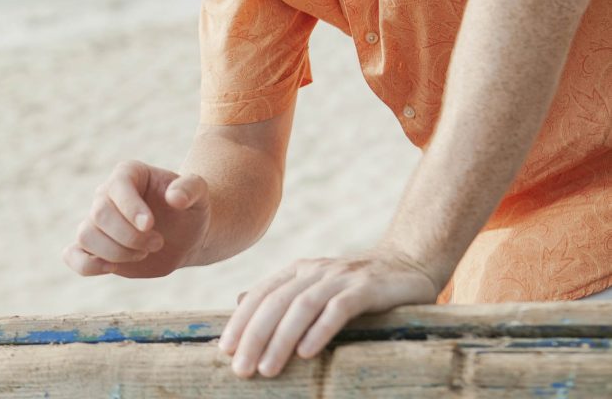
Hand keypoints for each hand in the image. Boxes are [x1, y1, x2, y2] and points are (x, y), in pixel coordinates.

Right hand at [62, 160, 209, 277]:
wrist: (186, 235)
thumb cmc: (191, 208)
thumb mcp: (200, 193)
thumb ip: (190, 188)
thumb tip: (174, 197)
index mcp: (129, 173)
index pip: (118, 185)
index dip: (130, 208)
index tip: (150, 225)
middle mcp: (107, 194)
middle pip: (99, 213)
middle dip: (129, 235)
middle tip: (157, 242)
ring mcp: (97, 221)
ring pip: (85, 235)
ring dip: (116, 252)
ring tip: (144, 253)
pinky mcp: (94, 248)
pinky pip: (73, 255)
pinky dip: (86, 265)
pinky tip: (111, 268)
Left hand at [218, 251, 437, 377]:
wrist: (409, 265)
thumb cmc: (358, 286)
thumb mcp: (317, 288)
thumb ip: (283, 295)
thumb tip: (242, 302)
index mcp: (300, 270)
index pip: (263, 294)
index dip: (241, 321)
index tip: (225, 351)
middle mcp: (316, 270)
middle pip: (277, 301)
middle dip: (254, 335)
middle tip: (241, 370)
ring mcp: (341, 277)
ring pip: (303, 305)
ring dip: (281, 339)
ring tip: (267, 369)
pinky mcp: (367, 288)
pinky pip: (339, 309)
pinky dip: (320, 330)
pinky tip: (307, 353)